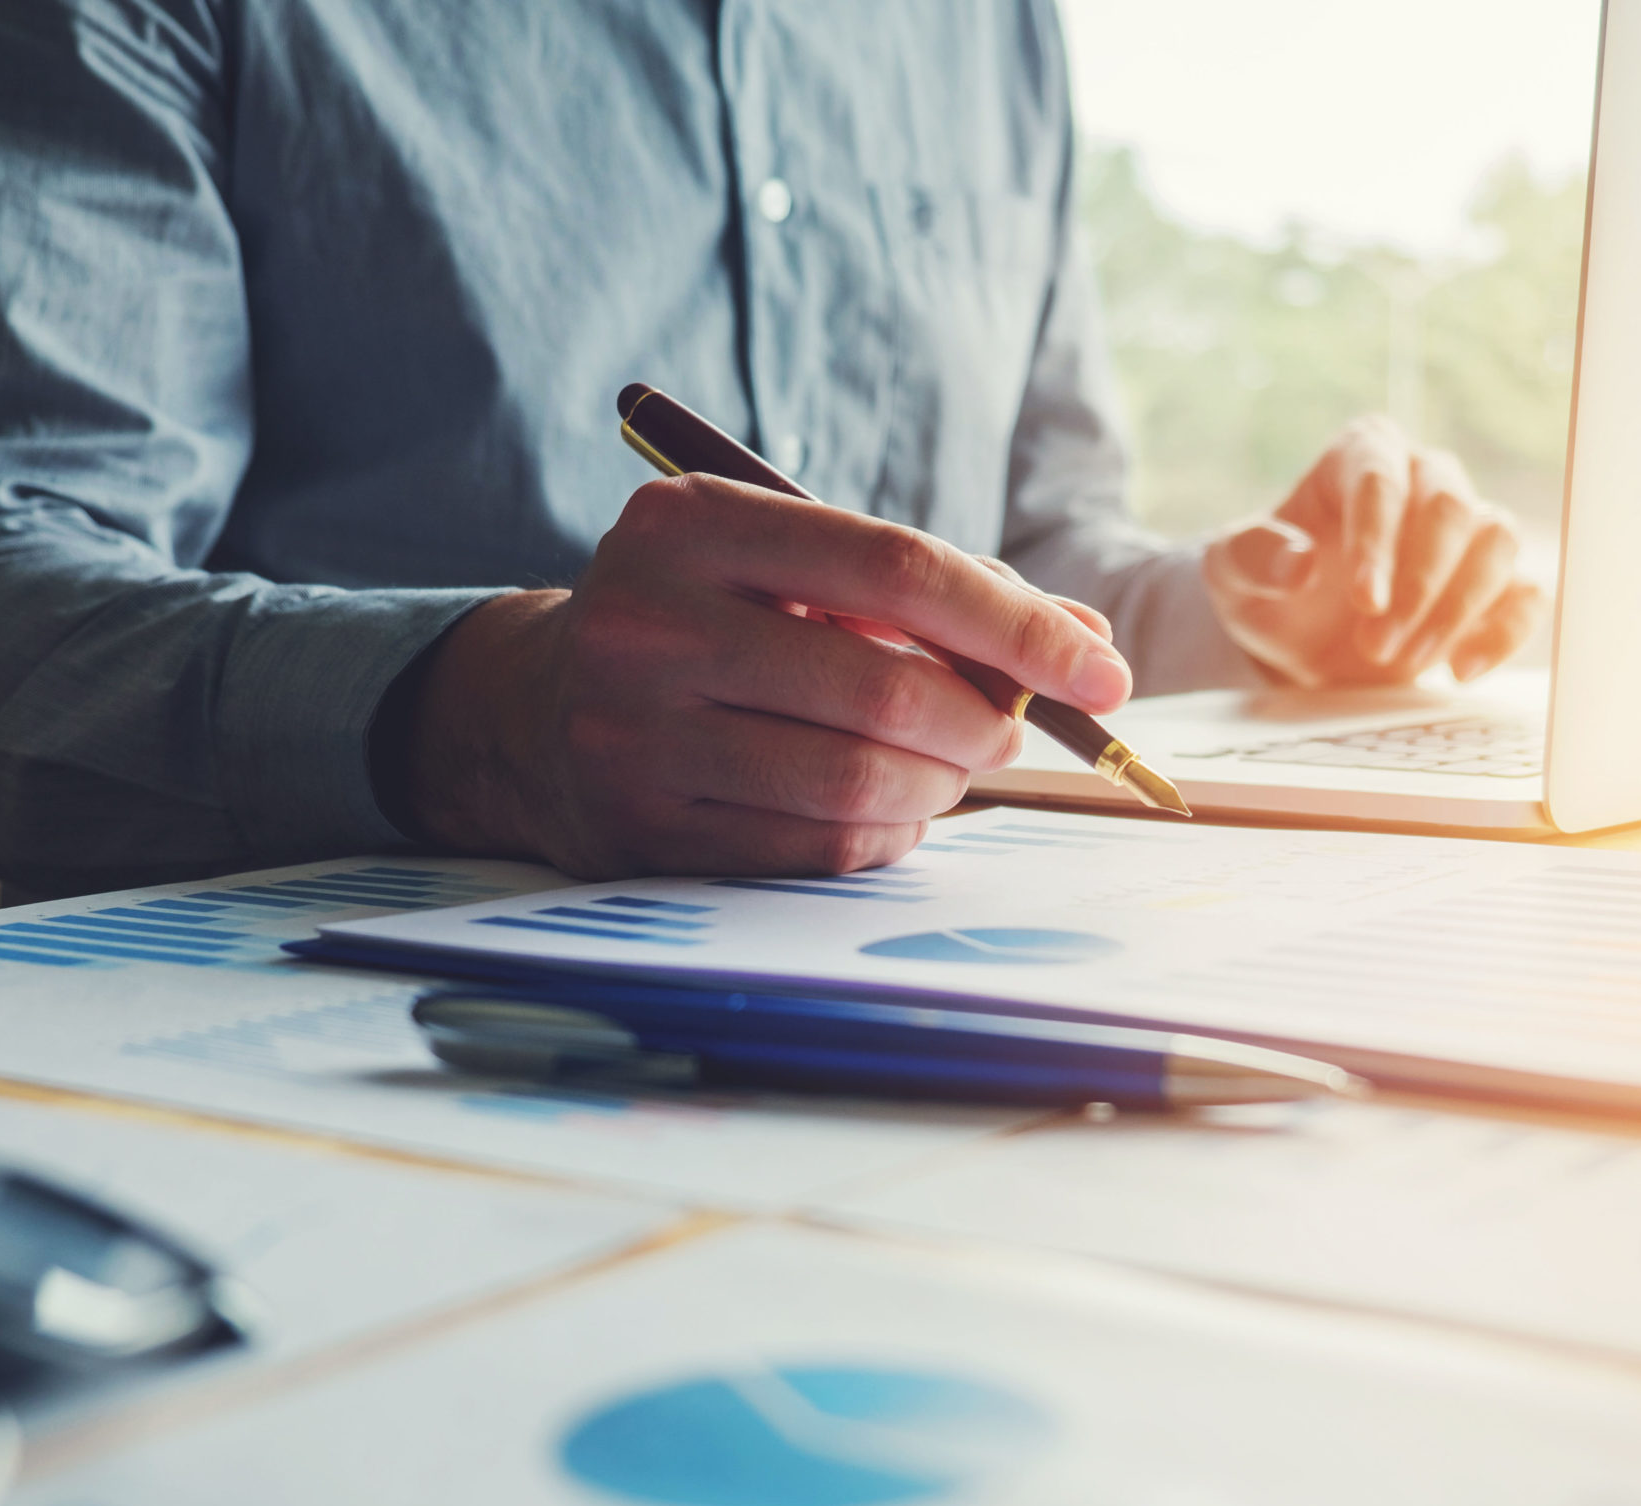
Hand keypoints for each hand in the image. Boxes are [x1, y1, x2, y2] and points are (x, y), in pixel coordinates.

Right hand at [401, 475, 1129, 878]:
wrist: (536, 707)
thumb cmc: (712, 623)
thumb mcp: (797, 568)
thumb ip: (939, 591)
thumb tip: (1089, 647)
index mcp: (694, 524)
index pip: (898, 567)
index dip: (1020, 626)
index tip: (1104, 674)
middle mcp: (651, 622)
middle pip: (887, 690)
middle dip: (986, 721)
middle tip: (1007, 729)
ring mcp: (635, 733)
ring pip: (859, 781)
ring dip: (943, 783)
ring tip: (948, 763)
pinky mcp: (641, 829)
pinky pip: (818, 847)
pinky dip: (887, 829)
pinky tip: (886, 801)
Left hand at [1201, 416, 1545, 686]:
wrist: (1303, 638)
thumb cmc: (1267, 587)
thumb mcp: (1230, 573)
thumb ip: (1253, 557)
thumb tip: (1300, 565)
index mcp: (1360, 455)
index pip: (1381, 481)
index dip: (1377, 541)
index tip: (1363, 601)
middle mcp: (1424, 476)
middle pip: (1450, 507)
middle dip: (1417, 583)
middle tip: (1376, 645)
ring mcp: (1468, 525)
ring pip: (1498, 542)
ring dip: (1458, 607)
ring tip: (1408, 662)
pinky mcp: (1497, 580)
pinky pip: (1529, 591)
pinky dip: (1506, 630)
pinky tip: (1461, 669)